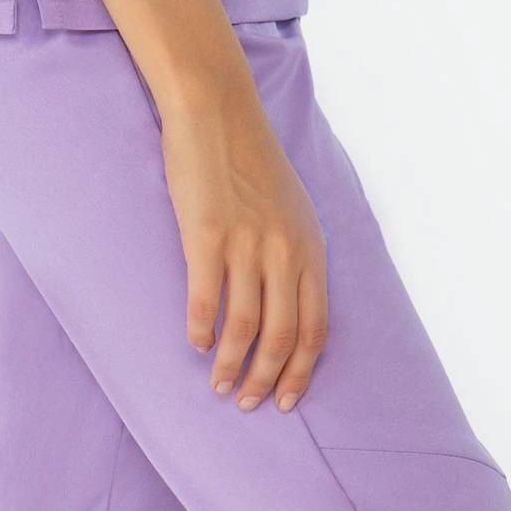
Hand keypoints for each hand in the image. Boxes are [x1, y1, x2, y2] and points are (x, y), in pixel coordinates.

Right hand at [157, 79, 328, 411]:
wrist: (216, 109)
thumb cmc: (250, 158)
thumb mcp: (291, 207)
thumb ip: (294, 253)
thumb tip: (288, 304)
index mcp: (310, 245)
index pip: (315, 327)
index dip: (301, 371)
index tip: (287, 400)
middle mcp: (284, 249)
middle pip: (282, 336)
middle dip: (266, 380)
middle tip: (247, 402)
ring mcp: (246, 243)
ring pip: (244, 327)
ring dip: (231, 366)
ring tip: (218, 384)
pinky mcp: (206, 234)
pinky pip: (204, 299)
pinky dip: (200, 330)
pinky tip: (195, 343)